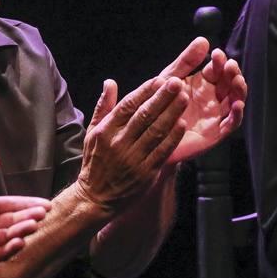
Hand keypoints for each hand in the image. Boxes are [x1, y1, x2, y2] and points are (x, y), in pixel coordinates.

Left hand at [0, 190, 48, 273]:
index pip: (12, 205)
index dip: (28, 204)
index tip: (45, 204)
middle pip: (14, 221)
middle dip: (28, 217)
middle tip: (41, 213)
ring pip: (8, 238)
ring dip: (21, 231)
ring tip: (31, 225)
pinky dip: (8, 250)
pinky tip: (17, 242)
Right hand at [75, 75, 188, 212]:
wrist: (95, 198)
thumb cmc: (95, 161)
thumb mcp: (92, 132)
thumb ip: (103, 106)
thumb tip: (110, 82)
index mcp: (106, 131)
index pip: (127, 106)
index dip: (145, 91)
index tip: (159, 79)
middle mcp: (119, 143)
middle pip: (144, 116)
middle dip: (162, 98)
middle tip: (177, 82)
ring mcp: (133, 159)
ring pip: (156, 132)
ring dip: (172, 113)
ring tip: (184, 98)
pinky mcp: (146, 173)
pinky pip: (162, 151)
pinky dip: (173, 137)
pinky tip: (182, 123)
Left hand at [153, 37, 246, 163]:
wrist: (149, 135)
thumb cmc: (159, 105)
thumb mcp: (170, 79)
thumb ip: (186, 61)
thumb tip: (203, 39)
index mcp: (203, 84)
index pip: (218, 70)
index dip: (220, 62)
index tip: (217, 54)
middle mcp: (212, 99)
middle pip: (230, 84)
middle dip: (233, 73)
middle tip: (229, 65)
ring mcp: (215, 116)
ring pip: (235, 101)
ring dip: (239, 90)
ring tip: (236, 80)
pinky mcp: (215, 133)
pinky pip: (231, 124)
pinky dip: (237, 115)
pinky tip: (237, 104)